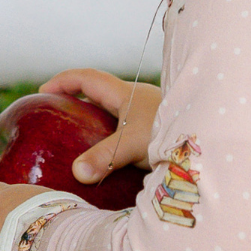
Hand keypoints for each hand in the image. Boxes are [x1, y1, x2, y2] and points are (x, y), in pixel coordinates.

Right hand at [41, 69, 160, 184]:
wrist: (208, 140)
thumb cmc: (170, 134)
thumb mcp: (132, 144)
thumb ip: (103, 157)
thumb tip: (77, 172)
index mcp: (125, 93)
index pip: (87, 78)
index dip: (63, 81)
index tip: (42, 92)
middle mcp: (135, 100)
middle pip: (98, 94)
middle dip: (76, 100)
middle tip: (56, 116)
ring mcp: (146, 114)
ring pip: (112, 112)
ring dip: (94, 121)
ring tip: (76, 138)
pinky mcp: (154, 130)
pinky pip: (125, 129)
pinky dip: (110, 137)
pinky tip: (106, 155)